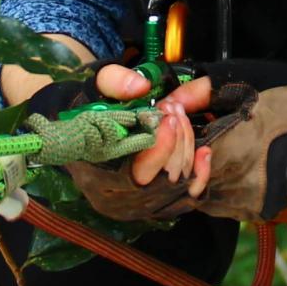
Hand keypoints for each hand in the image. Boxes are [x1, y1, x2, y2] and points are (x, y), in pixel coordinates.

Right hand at [50, 62, 195, 223]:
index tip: (167, 118)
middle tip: (175, 110)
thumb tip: (139, 86)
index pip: (135, 175)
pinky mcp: (157, 201)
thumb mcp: (91, 90)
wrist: (84, 129)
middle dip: (176, 143)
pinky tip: (203, 151)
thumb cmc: (87, 111)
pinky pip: (187, 196)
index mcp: (97, 176)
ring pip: (177, 185)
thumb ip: (112, 82)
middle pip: (162, 182)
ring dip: (185, 148)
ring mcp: (139, 203)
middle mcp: (118, 198)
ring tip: (179, 115)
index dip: (158, 150)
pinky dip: (199, 174)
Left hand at [176, 60, 286, 220]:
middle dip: (181, 160)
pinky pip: (224, 204)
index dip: (171, 142)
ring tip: (210, 149)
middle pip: (185, 183)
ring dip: (197, 176)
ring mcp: (249, 203)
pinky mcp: (260, 210)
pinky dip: (217, 187)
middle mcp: (238, 185)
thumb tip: (163, 103)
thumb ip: (196, 93)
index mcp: (231, 150)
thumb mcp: (241, 83)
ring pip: (202, 198)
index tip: (178, 124)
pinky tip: (228, 163)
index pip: (177, 161)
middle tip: (191, 138)